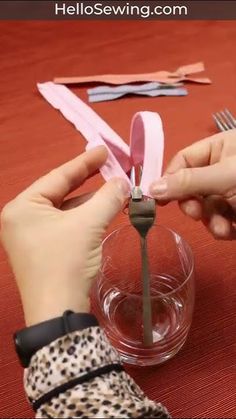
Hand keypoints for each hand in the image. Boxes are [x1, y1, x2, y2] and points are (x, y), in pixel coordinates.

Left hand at [0, 146, 129, 325]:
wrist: (57, 312)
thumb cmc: (65, 263)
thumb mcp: (88, 224)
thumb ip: (107, 198)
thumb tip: (124, 183)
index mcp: (22, 207)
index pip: (57, 177)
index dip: (84, 163)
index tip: (104, 151)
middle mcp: (22, 219)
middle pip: (60, 192)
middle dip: (88, 181)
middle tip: (111, 167)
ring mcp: (30, 236)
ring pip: (65, 210)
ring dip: (90, 202)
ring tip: (114, 190)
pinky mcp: (42, 250)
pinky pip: (66, 225)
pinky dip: (85, 218)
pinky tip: (103, 212)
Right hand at [150, 129, 235, 239]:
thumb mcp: (224, 176)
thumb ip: (187, 182)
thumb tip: (150, 188)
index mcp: (219, 148)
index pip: (183, 160)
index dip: (170, 179)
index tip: (157, 198)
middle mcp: (222, 168)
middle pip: (191, 187)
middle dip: (193, 204)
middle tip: (196, 213)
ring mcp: (231, 191)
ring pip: (205, 208)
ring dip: (211, 221)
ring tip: (221, 228)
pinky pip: (220, 221)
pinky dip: (222, 229)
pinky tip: (230, 231)